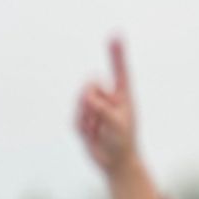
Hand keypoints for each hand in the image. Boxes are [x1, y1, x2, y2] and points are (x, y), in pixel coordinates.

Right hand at [74, 38, 139, 175]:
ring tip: (98, 130)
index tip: (116, 34)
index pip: (120, 70)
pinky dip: (81, 127)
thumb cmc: (122, 142)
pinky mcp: (83, 119)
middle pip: (91, 85)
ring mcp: (94, 108)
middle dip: (91, 101)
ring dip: (87, 118)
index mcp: (123, 97)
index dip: (116, 53)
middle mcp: (109, 98)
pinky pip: (74, 118)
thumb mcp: (117, 124)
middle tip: (101, 118)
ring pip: (80, 101)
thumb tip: (88, 93)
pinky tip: (91, 136)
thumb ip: (103, 106)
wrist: (115, 164)